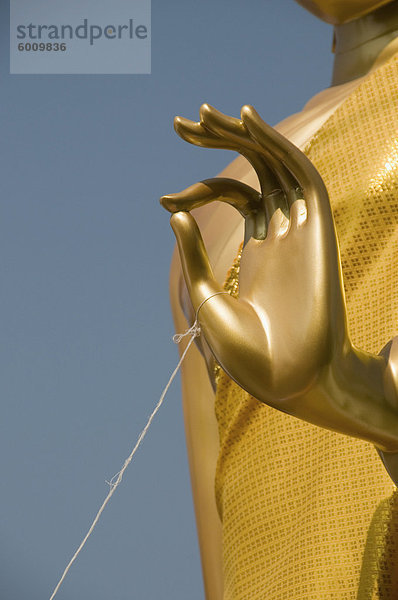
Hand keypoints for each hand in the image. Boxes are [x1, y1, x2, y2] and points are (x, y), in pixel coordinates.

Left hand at [161, 104, 397, 450]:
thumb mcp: (207, 299)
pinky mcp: (316, 232)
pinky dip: (278, 146)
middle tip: (181, 124)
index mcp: (259, 250)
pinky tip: (247, 119)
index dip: (201, 186)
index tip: (164, 199)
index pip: (238, 194)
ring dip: (246, 134)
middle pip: (259, 168)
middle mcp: (281, 233)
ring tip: (204, 115)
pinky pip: (301, 177)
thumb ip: (194, 255)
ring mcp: (299, 231)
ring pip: (278, 164)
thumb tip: (174, 213)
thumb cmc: (248, 356)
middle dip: (223, 140)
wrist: (286, 384)